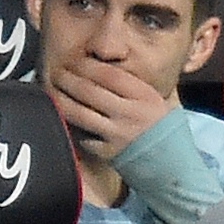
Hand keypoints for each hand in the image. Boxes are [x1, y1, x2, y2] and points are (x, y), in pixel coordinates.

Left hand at [45, 56, 176, 160]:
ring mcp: (116, 134)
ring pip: (79, 113)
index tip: (74, 60)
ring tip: (52, 90)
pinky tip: (61, 114)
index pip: (107, 74)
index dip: (86, 65)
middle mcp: (129, 113)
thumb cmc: (163, 127)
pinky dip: (70, 124)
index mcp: (143, 96)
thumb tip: (104, 66)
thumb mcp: (157, 99)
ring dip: (61, 99)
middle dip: (67, 79)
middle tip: (56, 72)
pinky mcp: (107, 152)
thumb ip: (133, 85)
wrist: (172, 163)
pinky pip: (83, 135)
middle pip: (89, 91)